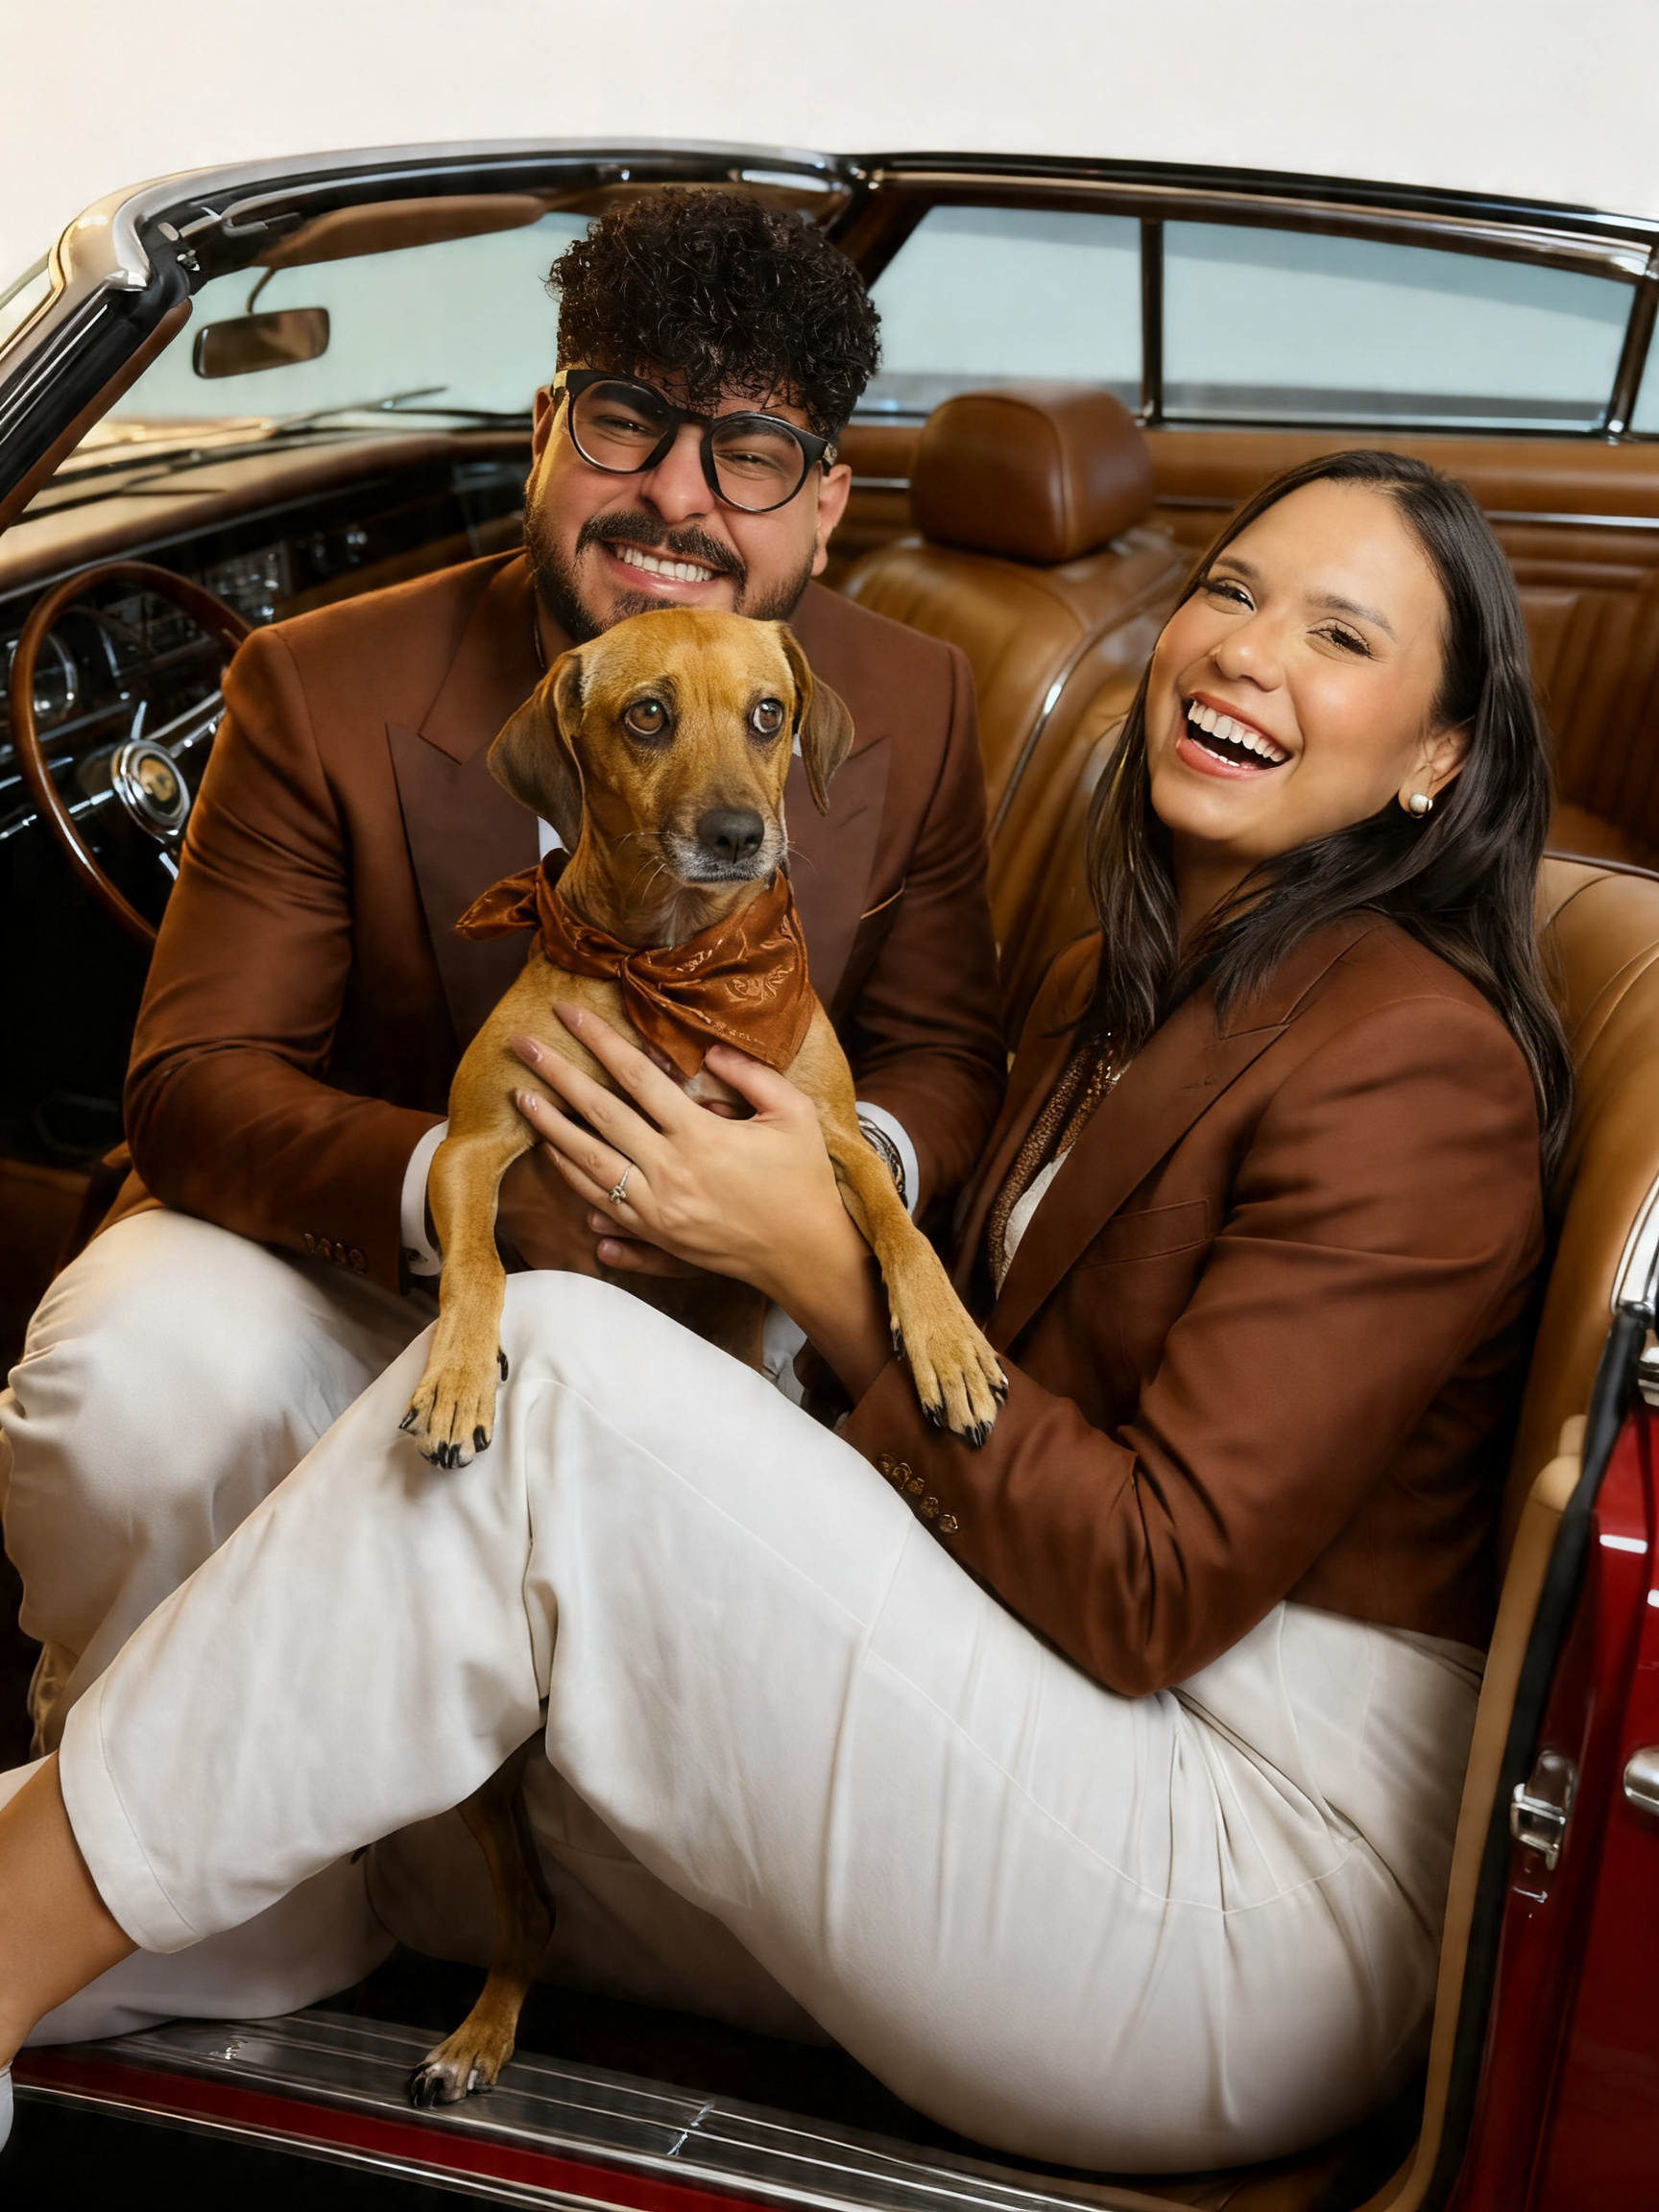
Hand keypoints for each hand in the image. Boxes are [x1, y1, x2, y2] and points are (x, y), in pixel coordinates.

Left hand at [510, 1008, 892, 1397]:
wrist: (804, 1254)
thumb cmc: (803, 1179)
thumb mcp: (794, 1115)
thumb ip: (752, 1076)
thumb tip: (707, 1051)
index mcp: (701, 1135)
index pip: (636, 1075)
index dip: (598, 1040)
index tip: (566, 1013)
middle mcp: (669, 1170)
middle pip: (598, 1114)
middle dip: (556, 1074)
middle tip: (521, 1045)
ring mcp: (656, 1207)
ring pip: (587, 1162)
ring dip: (549, 1127)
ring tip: (521, 1096)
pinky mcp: (654, 1234)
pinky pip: (599, 1201)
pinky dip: (570, 1175)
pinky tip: (551, 1151)